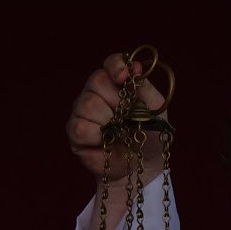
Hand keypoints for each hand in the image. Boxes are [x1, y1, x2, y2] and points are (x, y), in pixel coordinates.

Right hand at [65, 53, 169, 184]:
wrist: (144, 166)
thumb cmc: (150, 136)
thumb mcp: (155, 108)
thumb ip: (143, 86)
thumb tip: (135, 66)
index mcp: (118, 83)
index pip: (111, 62)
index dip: (116, 66)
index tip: (124, 77)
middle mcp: (97, 93)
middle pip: (96, 80)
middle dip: (115, 100)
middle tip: (125, 117)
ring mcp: (83, 112)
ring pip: (87, 103)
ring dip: (107, 120)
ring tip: (117, 132)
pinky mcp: (75, 133)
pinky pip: (80, 126)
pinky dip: (95, 135)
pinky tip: (104, 141)